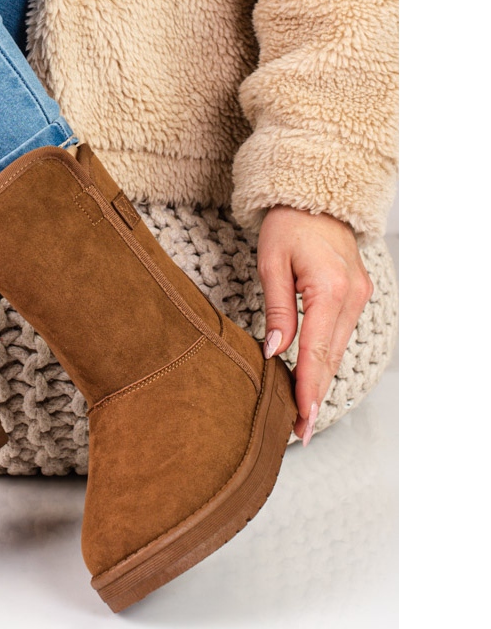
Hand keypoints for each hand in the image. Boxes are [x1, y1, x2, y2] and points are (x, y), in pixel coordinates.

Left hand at [256, 205, 373, 445]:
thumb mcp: (270, 262)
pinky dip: (327, 358)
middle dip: (316, 394)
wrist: (316, 198)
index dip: (307, 387)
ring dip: (322, 380)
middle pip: (331, 356)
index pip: (317, 350)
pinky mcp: (357, 295)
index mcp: (329, 288)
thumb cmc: (287, 225)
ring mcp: (359, 296)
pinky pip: (340, 334)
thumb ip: (276, 308)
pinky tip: (313, 377)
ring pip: (338, 348)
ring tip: (304, 413)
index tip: (301, 418)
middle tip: (301, 430)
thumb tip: (273, 351)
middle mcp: (351, 296)